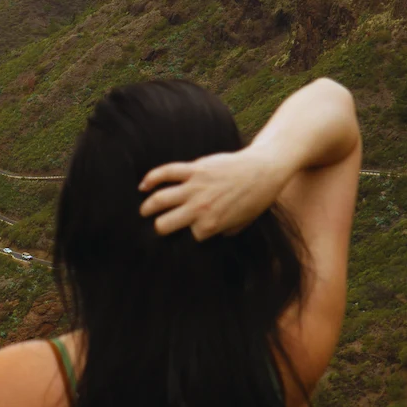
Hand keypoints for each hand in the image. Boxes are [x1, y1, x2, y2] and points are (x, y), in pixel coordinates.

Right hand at [138, 148, 287, 240]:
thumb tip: (209, 233)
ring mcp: (194, 187)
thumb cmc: (255, 199)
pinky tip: (143, 185)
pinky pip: (166, 172)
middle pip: (165, 224)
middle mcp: (199, 208)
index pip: (188, 236)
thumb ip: (223, 231)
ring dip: (148, 207)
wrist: (263, 171)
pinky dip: (151, 178)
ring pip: (160, 199)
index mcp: (211, 225)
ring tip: (144, 211)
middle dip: (160, 227)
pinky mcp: (194, 169)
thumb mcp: (241, 224)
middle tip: (157, 226)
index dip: (188, 235)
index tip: (187, 234)